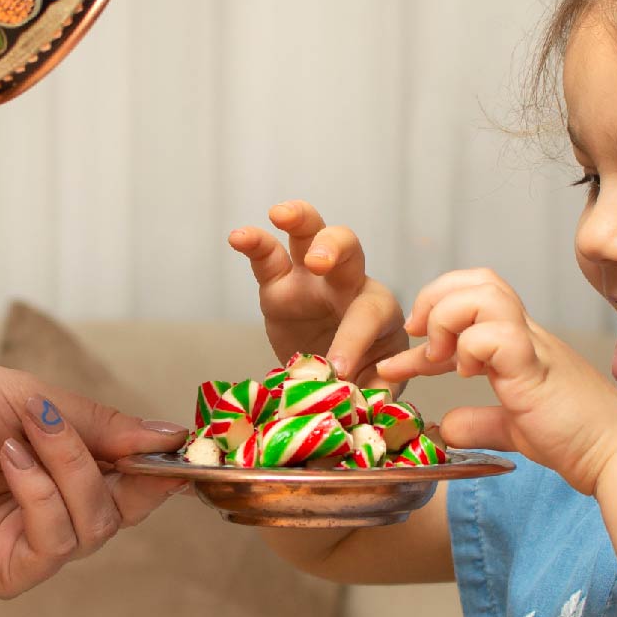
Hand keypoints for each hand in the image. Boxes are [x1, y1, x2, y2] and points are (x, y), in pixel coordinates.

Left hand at [0, 358, 189, 597]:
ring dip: (67, 473)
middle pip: (124, 511)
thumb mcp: (33, 399)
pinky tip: (8, 463)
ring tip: (18, 437)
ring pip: (94, 529)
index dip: (163, 469)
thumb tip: (173, 437)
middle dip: (108, 464)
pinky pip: (54, 546)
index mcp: (62, 469)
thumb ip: (104, 427)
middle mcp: (49, 511)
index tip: (185, 448)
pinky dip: (42, 498)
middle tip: (64, 426)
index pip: (135, 483)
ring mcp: (25, 544)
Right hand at [228, 200, 408, 386]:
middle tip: (319, 262)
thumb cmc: (362, 373)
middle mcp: (347, 285)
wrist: (333, 376)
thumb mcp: (375, 386)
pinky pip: (267, 257)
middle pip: (349, 249)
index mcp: (378, 311)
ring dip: (300, 220)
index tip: (338, 369)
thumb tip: (367, 402)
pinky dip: (254, 243)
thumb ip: (376, 391)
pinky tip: (238, 236)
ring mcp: (310, 278)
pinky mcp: (278, 284)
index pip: (367, 314)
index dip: (353, 339)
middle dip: (335, 248)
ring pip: (311, 233)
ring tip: (281, 214)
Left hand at [376, 268, 616, 493]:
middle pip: (478, 279)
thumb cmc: (577, 440)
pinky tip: (468, 373)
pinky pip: (497, 332)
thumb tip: (446, 428)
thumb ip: (480, 423)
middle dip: (434, 299)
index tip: (394, 366)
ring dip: (449, 317)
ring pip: (484, 292)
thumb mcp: (515, 430)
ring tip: (442, 356)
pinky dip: (471, 346)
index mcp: (520, 345)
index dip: (423, 335)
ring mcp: (533, 345)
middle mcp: (526, 335)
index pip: (466, 314)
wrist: (616, 456)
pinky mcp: (536, 365)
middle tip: (418, 339)